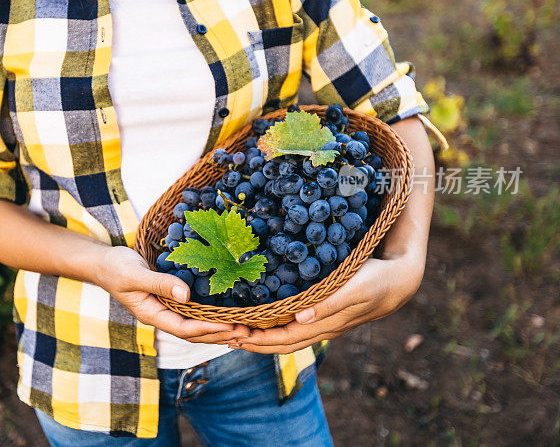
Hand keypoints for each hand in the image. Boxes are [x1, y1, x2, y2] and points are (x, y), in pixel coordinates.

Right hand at [96, 246, 249, 343]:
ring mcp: (165, 310)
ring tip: (242, 330)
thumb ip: (159, 284)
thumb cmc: (115, 267)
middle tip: (247, 332)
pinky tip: (225, 315)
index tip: (230, 326)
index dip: (208, 329)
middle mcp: (160, 316)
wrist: (103, 262)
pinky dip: (210, 316)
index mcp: (151, 314)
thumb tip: (186, 294)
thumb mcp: (135, 274)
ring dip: (218, 329)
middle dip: (219, 334)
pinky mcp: (169, 300)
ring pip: (195, 326)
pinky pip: (192, 313)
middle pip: (193, 333)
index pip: (184, 328)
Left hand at [230, 253, 424, 353]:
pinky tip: (262, 318)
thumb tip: (300, 317)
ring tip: (235, 330)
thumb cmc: (378, 280)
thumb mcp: (355, 287)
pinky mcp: (325, 314)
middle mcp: (321, 328)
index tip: (232, 334)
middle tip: (222, 335)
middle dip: (251, 343)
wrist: (402, 280)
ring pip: (286, 337)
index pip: (283, 339)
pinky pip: (293, 326)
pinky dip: (274, 326)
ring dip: (260, 337)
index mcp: (325, 325)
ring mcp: (323, 324)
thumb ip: (329, 303)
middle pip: (280, 344)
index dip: (257, 340)